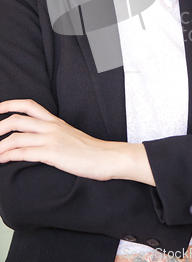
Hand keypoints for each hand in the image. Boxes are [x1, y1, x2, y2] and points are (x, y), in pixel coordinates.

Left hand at [0, 99, 153, 183]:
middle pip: (16, 119)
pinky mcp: (53, 153)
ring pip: (16, 137)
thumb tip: (38, 142)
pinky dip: (9, 156)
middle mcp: (51, 126)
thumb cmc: (90, 151)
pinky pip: (24, 152)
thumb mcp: (69, 137)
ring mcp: (52, 139)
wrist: (107, 157)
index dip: (9, 104)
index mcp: (55, 121)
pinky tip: (3, 161)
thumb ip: (53, 135)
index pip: (29, 105)